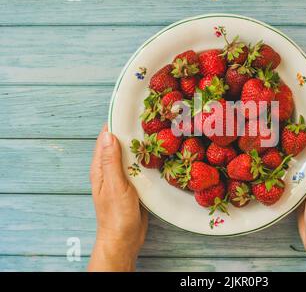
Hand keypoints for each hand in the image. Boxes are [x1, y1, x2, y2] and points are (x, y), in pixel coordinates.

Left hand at [88, 125, 147, 271]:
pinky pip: (140, 166)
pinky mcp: (134, 184)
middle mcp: (110, 169)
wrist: (124, 239)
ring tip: (159, 131)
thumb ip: (111, 161)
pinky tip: (160, 154)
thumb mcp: (115, 186)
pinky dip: (148, 158)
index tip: (131, 110)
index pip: (106, 137)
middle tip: (151, 118)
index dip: (116, 122)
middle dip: (132, 131)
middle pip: (120, 143)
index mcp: (101, 167)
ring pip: (132, 154)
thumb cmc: (116, 216)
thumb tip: (108, 134)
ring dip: (142, 144)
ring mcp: (122, 176)